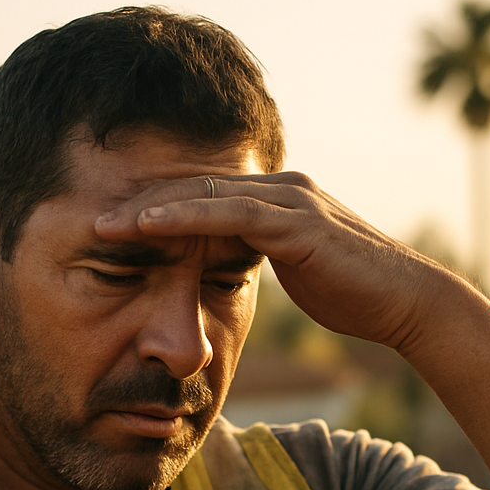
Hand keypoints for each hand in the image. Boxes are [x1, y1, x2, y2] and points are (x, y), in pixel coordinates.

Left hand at [93, 172, 473, 351]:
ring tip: (101, 222)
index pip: (197, 193)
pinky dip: (182, 219)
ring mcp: (289, 200)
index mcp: (273, 198)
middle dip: (136, 200)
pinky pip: (228, 215)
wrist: (405, 304)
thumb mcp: (288, 272)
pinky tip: (145, 227)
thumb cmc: (350, 295)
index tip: (103, 223)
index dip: (149, 206)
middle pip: (191, 185)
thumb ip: (253, 259)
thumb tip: (214, 271)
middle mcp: (279, 187)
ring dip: (147, 207)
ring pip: (202, 194)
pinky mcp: (297, 223)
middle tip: (84, 214)